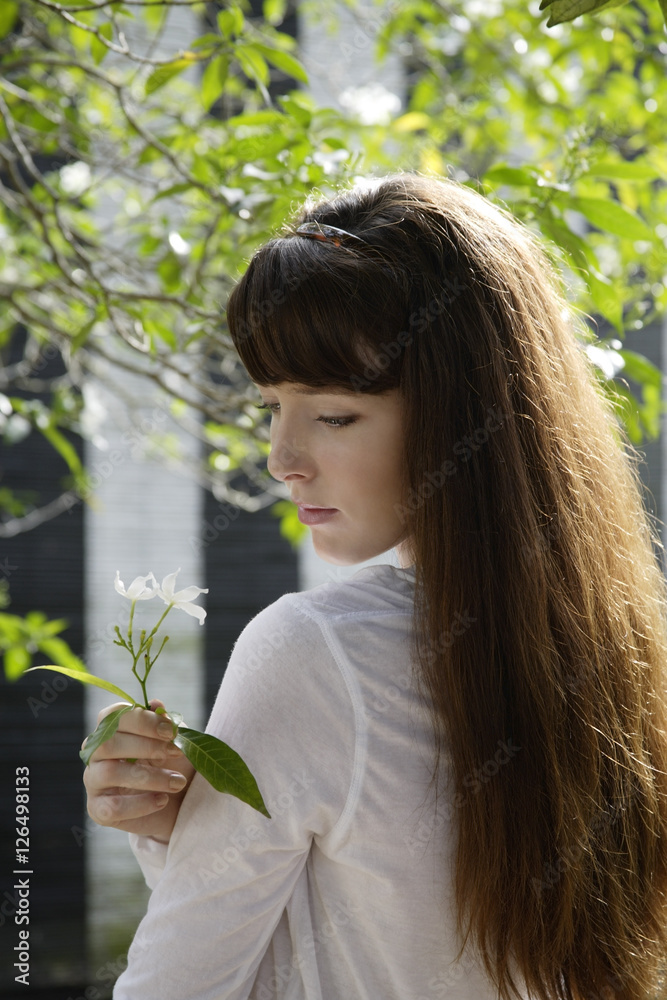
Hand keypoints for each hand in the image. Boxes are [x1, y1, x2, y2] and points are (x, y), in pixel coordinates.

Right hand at [83, 699, 194, 842]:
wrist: (178, 802)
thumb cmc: (173, 763)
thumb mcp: (174, 740)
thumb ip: (165, 722)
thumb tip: (156, 704)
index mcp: (112, 730)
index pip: (114, 716)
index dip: (142, 721)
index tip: (171, 731)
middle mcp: (96, 753)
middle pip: (107, 743)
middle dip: (146, 746)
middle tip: (176, 753)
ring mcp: (93, 781)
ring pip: (110, 773)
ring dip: (151, 776)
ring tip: (177, 782)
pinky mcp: (97, 810)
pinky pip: (112, 806)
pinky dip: (142, 803)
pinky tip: (163, 800)